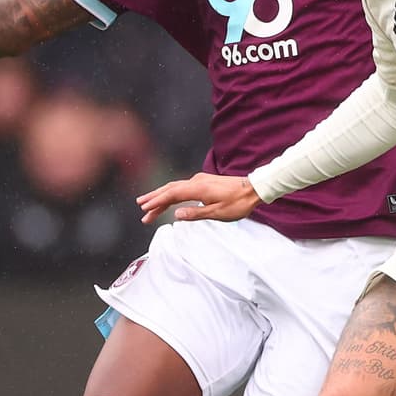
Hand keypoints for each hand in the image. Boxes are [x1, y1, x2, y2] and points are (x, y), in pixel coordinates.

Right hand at [137, 173, 259, 224]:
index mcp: (198, 188)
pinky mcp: (204, 182)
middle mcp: (196, 181)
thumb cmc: (238, 203)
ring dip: (162, 196)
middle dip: (154, 198)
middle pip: (170, 189)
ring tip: (149, 204)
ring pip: (176, 187)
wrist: (254, 189)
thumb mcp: (218, 214)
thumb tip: (176, 215)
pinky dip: (173, 193)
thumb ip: (196, 214)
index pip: (171, 194)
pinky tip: (169, 200)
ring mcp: (200, 180)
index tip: (145, 209)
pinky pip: (183, 187)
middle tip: (141, 207)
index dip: (157, 202)